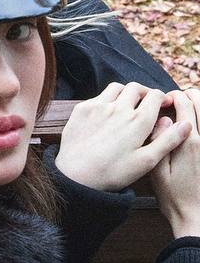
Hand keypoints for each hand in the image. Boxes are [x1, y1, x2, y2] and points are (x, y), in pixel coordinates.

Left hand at [55, 81, 187, 190]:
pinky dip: (107, 99)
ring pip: (116, 87)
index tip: (164, 103)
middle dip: (145, 92)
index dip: (162, 97)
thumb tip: (186, 124)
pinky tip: (108, 112)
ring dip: (126, 92)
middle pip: (136, 87)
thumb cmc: (113, 171)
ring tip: (129, 104)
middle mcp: (119, 108)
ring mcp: (98, 106)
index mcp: (138, 120)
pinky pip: (98, 96)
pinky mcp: (81, 109)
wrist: (75, 174)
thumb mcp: (146, 161)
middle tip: (147, 102)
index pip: (154, 96)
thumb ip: (168, 140)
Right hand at [152, 88, 199, 238]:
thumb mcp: (156, 171)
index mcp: (188, 143)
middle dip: (190, 95)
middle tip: (178, 100)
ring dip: (199, 105)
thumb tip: (162, 119)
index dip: (174, 96)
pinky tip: (196, 124)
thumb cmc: (174, 197)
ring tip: (189, 107)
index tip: (165, 100)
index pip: (185, 104)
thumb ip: (159, 142)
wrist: (197, 217)